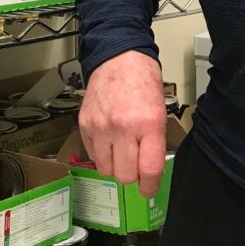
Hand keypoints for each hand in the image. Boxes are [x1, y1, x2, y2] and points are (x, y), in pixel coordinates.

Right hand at [78, 50, 165, 196]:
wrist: (118, 56)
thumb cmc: (143, 80)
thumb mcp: (159, 111)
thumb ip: (155, 142)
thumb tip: (150, 171)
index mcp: (148, 123)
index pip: (149, 170)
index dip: (150, 186)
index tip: (149, 188)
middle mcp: (124, 127)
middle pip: (125, 176)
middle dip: (132, 175)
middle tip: (136, 164)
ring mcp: (101, 126)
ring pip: (106, 169)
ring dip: (115, 165)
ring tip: (121, 150)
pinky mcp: (85, 124)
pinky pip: (92, 155)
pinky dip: (101, 153)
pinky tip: (109, 139)